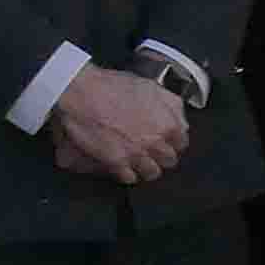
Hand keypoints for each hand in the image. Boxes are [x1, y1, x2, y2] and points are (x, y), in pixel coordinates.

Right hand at [46, 65, 188, 185]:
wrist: (83, 93)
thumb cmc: (113, 86)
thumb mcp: (152, 87)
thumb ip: (171, 105)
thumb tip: (180, 119)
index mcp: (168, 124)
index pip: (181, 143)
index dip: (172, 141)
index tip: (166, 141)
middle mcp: (155, 142)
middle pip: (169, 160)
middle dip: (162, 155)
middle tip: (152, 150)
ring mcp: (136, 154)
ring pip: (152, 173)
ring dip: (146, 167)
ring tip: (138, 160)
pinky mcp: (116, 162)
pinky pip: (129, 177)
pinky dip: (127, 173)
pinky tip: (123, 165)